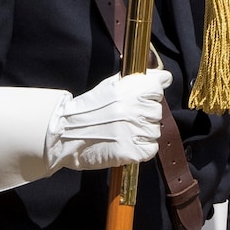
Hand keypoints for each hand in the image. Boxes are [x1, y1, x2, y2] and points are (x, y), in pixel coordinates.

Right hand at [45, 68, 169, 172]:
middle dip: (144, 115)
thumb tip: (164, 77)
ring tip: (122, 132)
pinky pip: (150, 149)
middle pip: (157, 111)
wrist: (65, 134)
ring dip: (142, 133)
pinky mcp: (132, 151)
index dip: (150, 94)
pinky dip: (142, 149)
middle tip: (125, 119)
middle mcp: (136, 109)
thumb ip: (138, 80)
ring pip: (155, 131)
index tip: (140, 99)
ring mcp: (135, 131)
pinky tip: (126, 144)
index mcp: (132, 89)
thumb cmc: (88, 109)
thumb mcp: (111, 85)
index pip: (159, 86)